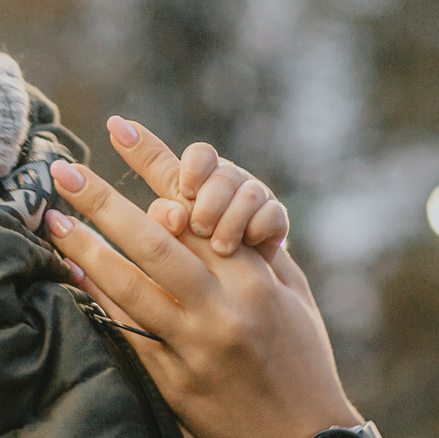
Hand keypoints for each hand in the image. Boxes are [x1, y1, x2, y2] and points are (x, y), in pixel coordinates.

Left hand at [42, 130, 359, 437]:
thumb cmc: (303, 359)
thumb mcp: (293, 296)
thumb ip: (251, 253)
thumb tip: (193, 213)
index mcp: (256, 280)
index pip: (199, 209)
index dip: (156, 166)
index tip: (119, 132)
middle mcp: (225, 309)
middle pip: (155, 242)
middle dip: (105, 203)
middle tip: (64, 173)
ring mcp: (197, 348)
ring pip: (131, 288)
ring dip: (87, 250)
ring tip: (54, 221)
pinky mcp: (176, 383)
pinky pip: (128, 334)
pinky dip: (99, 301)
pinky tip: (73, 276)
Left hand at [118, 118, 289, 254]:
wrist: (236, 282)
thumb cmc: (195, 254)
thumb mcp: (174, 235)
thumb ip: (162, 218)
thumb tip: (173, 217)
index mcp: (199, 178)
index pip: (198, 155)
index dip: (190, 167)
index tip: (181, 187)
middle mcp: (228, 179)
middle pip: (223, 174)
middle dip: (210, 203)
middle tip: (198, 229)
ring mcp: (255, 196)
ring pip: (249, 193)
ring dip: (231, 221)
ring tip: (219, 248)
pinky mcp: (276, 217)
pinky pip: (272, 213)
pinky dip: (257, 228)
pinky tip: (247, 244)